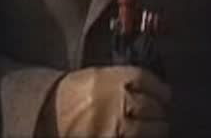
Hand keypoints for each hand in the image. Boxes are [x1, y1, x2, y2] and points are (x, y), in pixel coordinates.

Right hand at [51, 65, 170, 137]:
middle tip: (163, 114)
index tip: (166, 94)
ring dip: (158, 128)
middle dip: (160, 111)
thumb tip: (154, 89)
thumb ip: (122, 80)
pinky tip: (142, 135)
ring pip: (148, 128)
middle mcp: (113, 101)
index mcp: (108, 79)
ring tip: (159, 128)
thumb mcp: (95, 78)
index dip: (160, 88)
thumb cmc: (72, 95)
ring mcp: (112, 126)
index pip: (145, 79)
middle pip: (150, 105)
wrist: (45, 114)